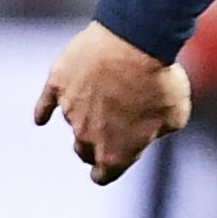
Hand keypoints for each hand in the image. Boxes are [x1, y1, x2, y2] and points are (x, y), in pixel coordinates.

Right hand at [35, 19, 190, 185]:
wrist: (134, 42)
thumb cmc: (159, 80)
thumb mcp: (175, 114)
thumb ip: (157, 130)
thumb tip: (151, 127)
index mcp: (116, 153)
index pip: (102, 175)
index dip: (106, 171)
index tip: (108, 165)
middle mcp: (87, 137)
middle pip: (83, 151)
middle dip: (94, 146)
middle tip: (107, 132)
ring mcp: (69, 109)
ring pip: (72, 121)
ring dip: (84, 115)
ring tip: (102, 97)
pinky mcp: (57, 82)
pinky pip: (45, 102)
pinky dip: (43, 110)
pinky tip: (41, 117)